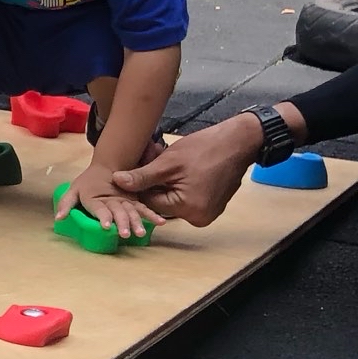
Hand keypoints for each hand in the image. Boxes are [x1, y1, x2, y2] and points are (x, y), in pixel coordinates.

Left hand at [56, 164, 161, 239]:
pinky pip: (144, 208)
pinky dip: (152, 215)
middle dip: (122, 223)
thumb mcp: (73, 190)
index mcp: (95, 198)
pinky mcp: (134, 201)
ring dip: (137, 222)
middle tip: (125, 234)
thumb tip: (58, 218)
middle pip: (117, 212)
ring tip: (140, 232)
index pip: (99, 209)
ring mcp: (124, 201)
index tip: (107, 226)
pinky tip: (160, 223)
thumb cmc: (88, 182)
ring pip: (131, 212)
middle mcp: (111, 201)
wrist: (107, 166)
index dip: (103, 217)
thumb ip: (66, 204)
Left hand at [108, 117, 259, 227]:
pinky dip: (178, 179)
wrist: (240, 141)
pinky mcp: (211, 203)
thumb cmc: (206, 149)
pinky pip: (186, 194)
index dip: (141, 182)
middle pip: (162, 199)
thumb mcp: (168, 163)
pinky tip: (175, 162)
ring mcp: (207, 212)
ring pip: (172, 195)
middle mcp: (198, 217)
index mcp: (188, 210)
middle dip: (153, 177)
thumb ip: (142, 176)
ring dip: (164, 176)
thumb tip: (116, 182)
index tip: (138, 162)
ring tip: (161, 153)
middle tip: (151, 153)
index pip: (150, 201)